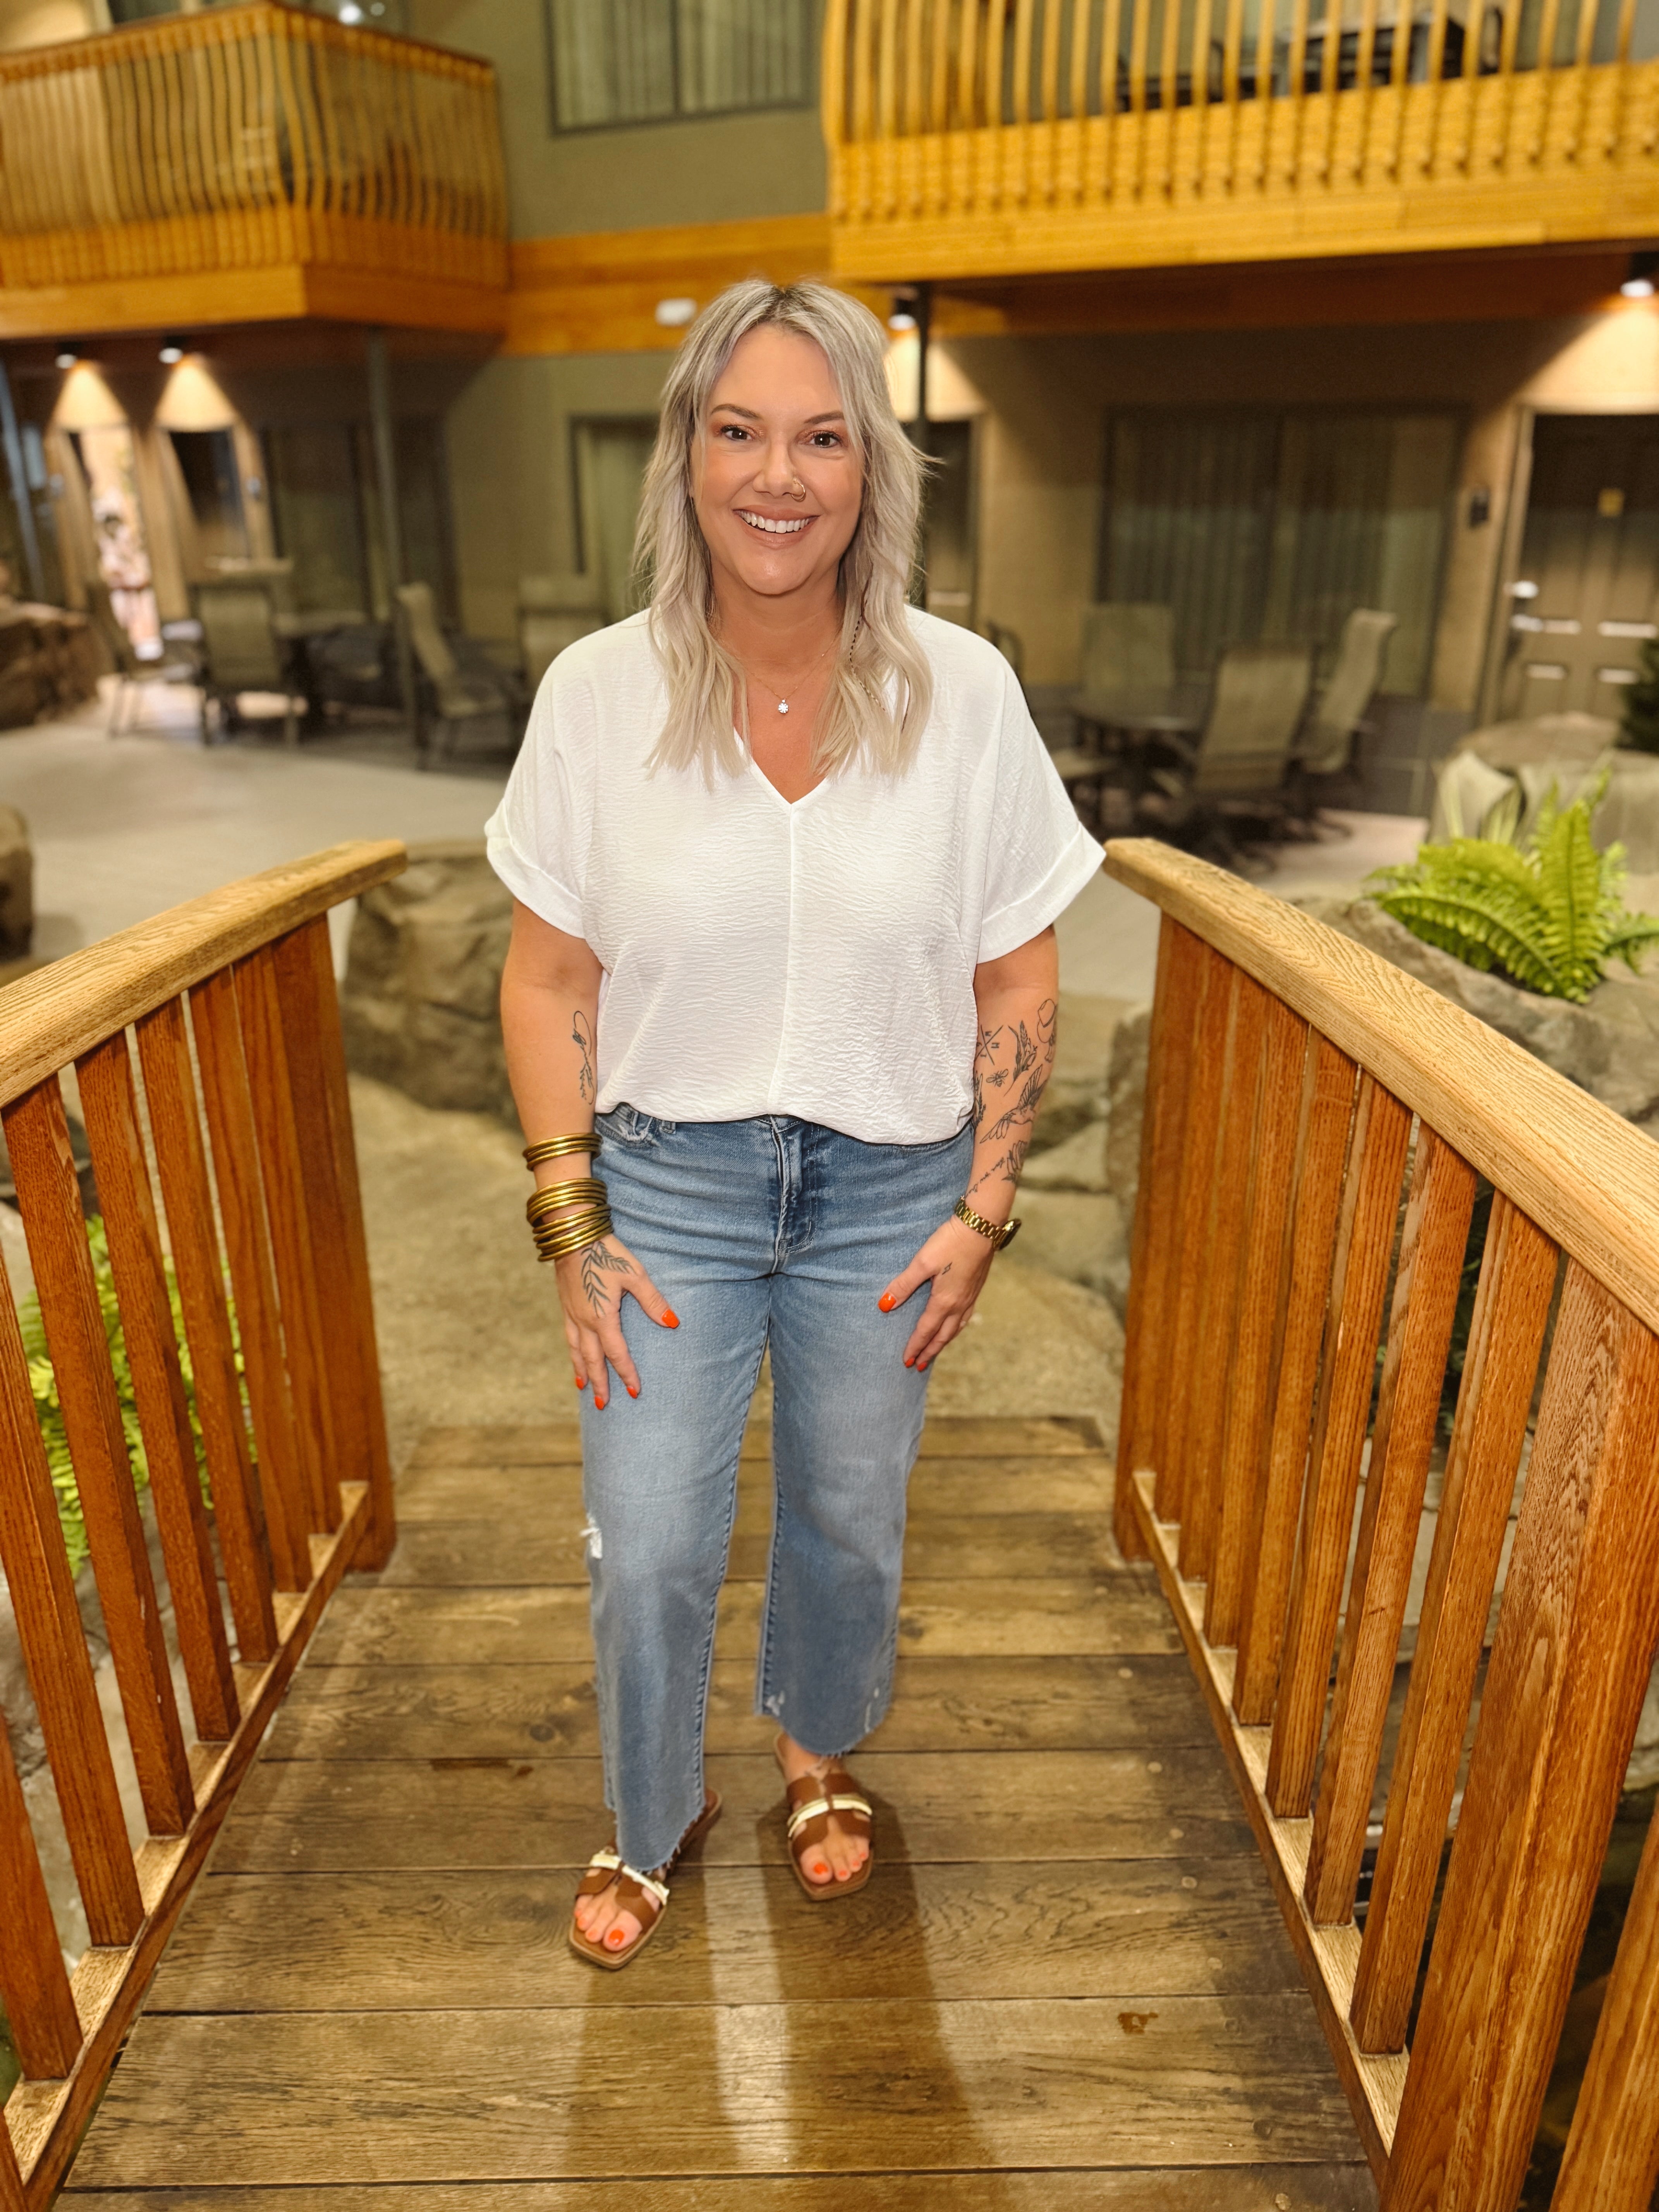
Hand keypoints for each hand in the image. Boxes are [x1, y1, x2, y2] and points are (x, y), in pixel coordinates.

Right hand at [554, 1233, 677, 1408]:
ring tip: (584, 1387)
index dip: (626, 1373)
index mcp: (603, 1317)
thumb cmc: (606, 1252)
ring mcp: (572, 1313)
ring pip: (577, 1350)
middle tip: (603, 1404)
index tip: (634, 1392)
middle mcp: (584, 1321)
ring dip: (582, 1370)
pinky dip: (572, 1352)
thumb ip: (652, 1301)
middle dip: (600, 1382)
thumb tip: (672, 1322)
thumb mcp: (635, 1274)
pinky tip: (574, 1354)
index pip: (617, 1353)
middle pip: (593, 1359)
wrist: (572, 1234)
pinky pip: (569, 1336)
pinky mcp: (566, 1304)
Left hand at [877, 1214, 997, 1371]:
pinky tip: (954, 1325)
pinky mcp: (976, 1288)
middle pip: (943, 1336)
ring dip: (944, 1342)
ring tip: (935, 1351)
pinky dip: (956, 1328)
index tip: (906, 1361)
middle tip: (918, 1366)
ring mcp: (970, 1297)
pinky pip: (965, 1318)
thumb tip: (884, 1306)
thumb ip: (903, 1285)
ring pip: (956, 1329)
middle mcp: (959, 1304)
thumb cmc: (950, 1243)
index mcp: (945, 1302)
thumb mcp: (922, 1263)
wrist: (980, 1227)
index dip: (915, 1347)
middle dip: (930, 1351)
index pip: (926, 1331)